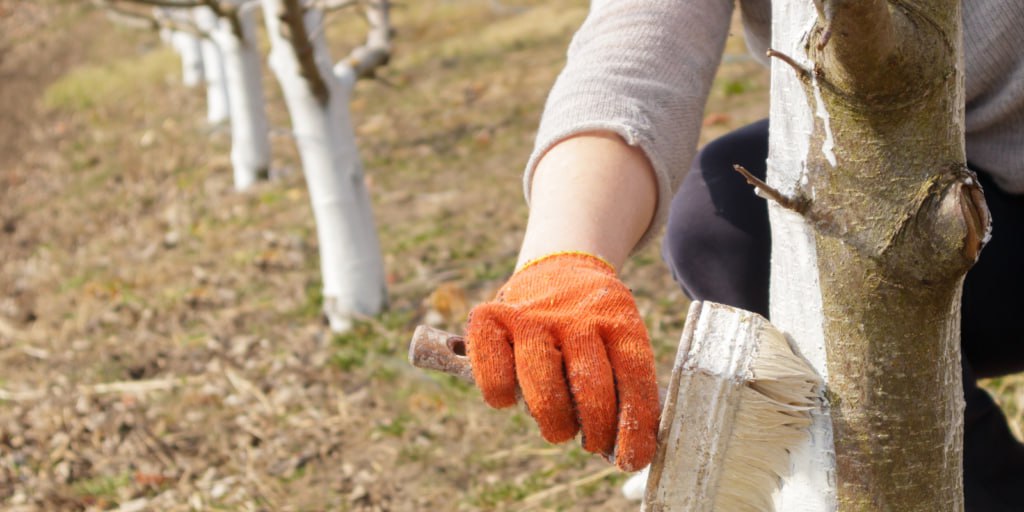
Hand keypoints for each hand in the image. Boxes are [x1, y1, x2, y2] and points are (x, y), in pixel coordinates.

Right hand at [466, 252, 659, 470]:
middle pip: (589, 387)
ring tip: (558, 427)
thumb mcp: (621, 340)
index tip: (630, 461)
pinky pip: (492, 370)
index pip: (634, 380)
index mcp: (620, 322)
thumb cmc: (595, 326)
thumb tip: (625, 452)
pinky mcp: (492, 316)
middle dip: (594, 430)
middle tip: (591, 441)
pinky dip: (500, 395)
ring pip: (541, 384)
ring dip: (552, 422)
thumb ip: (623, 386)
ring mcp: (532, 315)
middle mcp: (576, 316)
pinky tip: (513, 396)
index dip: (634, 429)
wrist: (560, 267)